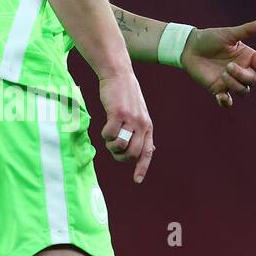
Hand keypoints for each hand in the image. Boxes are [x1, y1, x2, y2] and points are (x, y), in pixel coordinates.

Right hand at [99, 69, 154, 183]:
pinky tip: (104, 128)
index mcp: (148, 127)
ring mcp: (130, 119)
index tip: (137, 180)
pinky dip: (104, 135)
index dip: (142, 167)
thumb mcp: (139, 114)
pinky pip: (109, 134)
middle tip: (113, 150)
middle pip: (133, 153)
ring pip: (121, 145)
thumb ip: (142, 132)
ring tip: (108, 138)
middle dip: (120, 157)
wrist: (118, 75)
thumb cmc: (125, 96)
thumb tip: (151, 150)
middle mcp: (142, 124)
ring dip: (111, 146)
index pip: (147, 152)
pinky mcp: (118, 114)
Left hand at [182, 18, 255, 108]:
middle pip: (253, 80)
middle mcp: (241, 69)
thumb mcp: (228, 34)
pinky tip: (221, 97)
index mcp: (247, 56)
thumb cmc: (210, 38)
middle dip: (243, 75)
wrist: (190, 48)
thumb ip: (246, 30)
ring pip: (243, 91)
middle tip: (228, 67)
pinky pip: (227, 101)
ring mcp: (230, 81)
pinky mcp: (218, 89)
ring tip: (222, 74)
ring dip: (235, 84)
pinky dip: (226, 102)